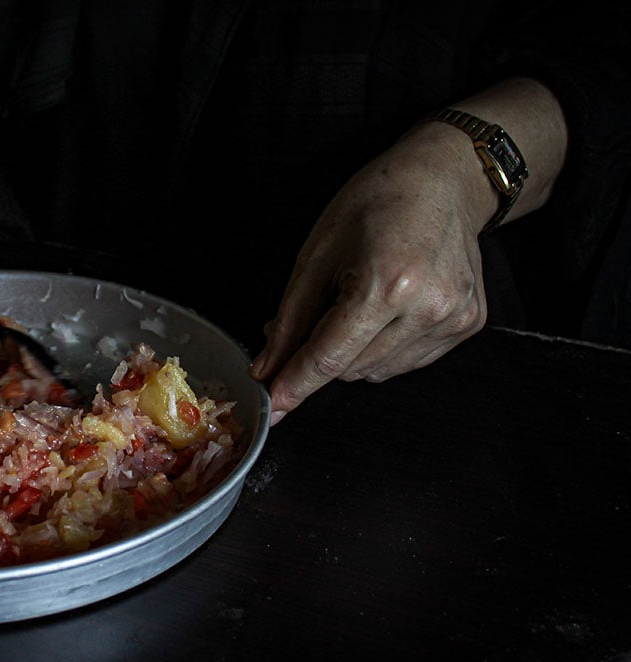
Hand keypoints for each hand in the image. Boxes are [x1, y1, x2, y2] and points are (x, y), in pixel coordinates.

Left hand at [250, 78, 566, 425]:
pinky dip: (382, 348)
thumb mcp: (317, 253)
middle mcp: (428, 308)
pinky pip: (406, 362)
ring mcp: (454, 319)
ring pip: (377, 372)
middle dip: (321, 355)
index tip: (273, 407)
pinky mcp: (468, 325)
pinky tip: (386, 310)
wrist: (446, 178)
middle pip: (351, 369)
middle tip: (312, 316)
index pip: (330, 356)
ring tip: (355, 302)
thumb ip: (291, 318)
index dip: (296, 383)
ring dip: (352, 353)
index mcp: (387, 283)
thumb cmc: (377, 202)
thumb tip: (268, 367)